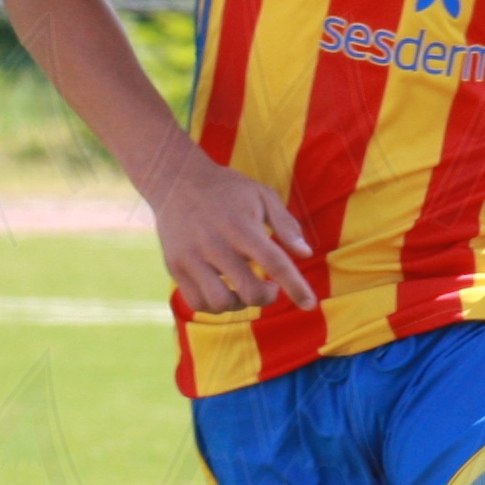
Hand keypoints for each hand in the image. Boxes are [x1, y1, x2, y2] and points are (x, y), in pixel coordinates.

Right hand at [147, 142, 314, 312]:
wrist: (175, 179)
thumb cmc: (227, 189)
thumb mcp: (261, 195)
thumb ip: (285, 224)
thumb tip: (306, 253)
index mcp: (240, 226)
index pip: (274, 262)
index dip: (295, 287)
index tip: (309, 304)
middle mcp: (215, 244)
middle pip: (249, 290)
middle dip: (267, 297)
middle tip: (269, 288)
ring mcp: (191, 258)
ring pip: (221, 303)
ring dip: (239, 304)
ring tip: (242, 289)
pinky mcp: (174, 267)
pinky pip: (197, 302)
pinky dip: (215, 305)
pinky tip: (222, 290)